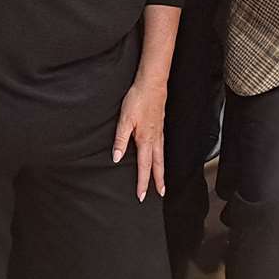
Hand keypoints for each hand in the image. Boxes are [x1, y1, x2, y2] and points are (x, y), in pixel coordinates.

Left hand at [112, 79, 166, 200]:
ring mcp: (159, 132)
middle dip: (159, 180)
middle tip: (161, 193)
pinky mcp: (160, 125)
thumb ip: (120, 140)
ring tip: (162, 180)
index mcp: (145, 139)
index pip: (144, 166)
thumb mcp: (124, 120)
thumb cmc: (138, 99)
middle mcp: (155, 138)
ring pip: (162, 156)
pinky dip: (162, 156)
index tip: (141, 195)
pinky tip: (160, 155)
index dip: (143, 182)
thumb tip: (116, 158)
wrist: (152, 83)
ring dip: (162, 170)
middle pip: (158, 164)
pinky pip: (162, 146)